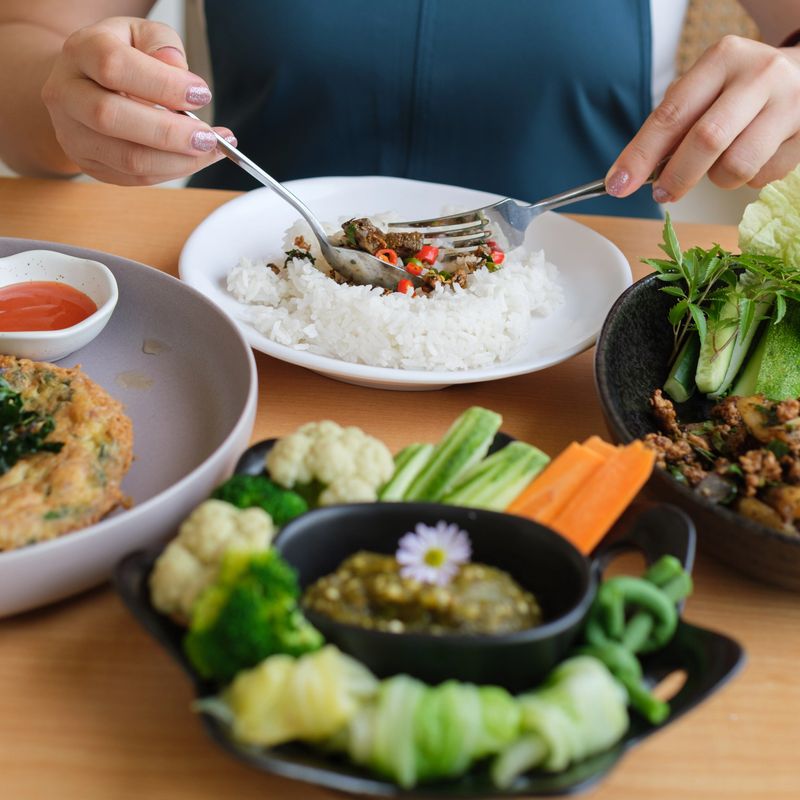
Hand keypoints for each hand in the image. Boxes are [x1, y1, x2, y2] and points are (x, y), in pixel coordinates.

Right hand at [41, 16, 234, 184]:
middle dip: (169, 132)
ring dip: (177, 160)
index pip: (113, 65)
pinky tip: (196, 159)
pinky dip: (172, 171)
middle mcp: (67, 94)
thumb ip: (161, 44)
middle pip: (111, 117)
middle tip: (208, 136)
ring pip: (126, 158)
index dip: (162, 83)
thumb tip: (177, 67)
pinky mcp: (90, 164)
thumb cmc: (121, 57)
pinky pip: (135, 177)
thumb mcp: (142, 35)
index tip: (201, 94)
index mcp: (79, 51)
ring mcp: (74, 134)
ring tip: (211, 151)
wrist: (87, 85)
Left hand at [606, 35, 799, 202]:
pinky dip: (747, 179)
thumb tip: (632, 174)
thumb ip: (670, 126)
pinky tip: (754, 155)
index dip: (640, 155)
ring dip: (717, 179)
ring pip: (737, 166)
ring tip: (719, 164)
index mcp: (722, 59)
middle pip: (706, 140)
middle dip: (676, 176)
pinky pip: (763, 176)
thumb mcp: (702, 91)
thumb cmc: (737, 90)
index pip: (671, 114)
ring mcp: (790, 103)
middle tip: (661, 193)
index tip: (617, 184)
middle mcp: (759, 75)